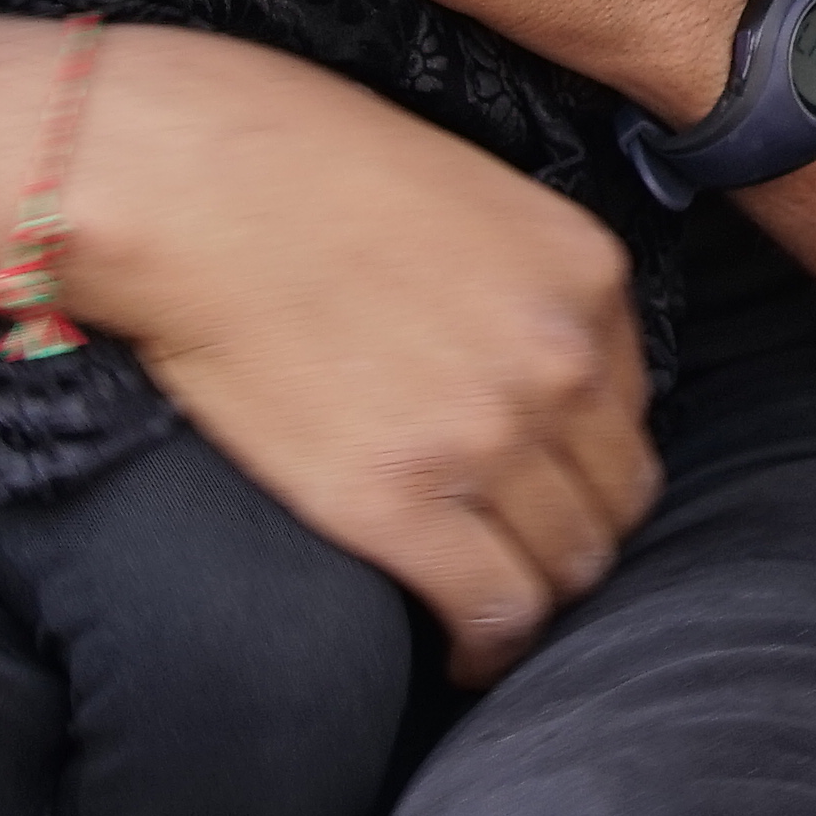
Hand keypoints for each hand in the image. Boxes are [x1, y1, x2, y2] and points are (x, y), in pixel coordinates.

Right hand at [56, 25, 659, 683]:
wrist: (188, 187)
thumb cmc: (296, 163)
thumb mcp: (465, 191)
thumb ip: (517, 277)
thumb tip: (515, 345)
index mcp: (584, 278)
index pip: (628, 408)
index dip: (586, 459)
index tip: (546, 485)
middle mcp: (559, 362)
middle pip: (617, 498)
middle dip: (578, 536)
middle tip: (524, 558)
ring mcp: (487, 436)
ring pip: (569, 566)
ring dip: (539, 600)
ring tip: (492, 615)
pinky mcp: (398, 502)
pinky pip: (493, 609)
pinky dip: (488, 647)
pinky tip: (461, 653)